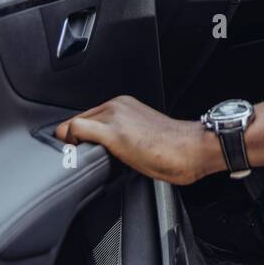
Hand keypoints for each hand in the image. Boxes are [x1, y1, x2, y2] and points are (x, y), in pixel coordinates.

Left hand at [55, 95, 221, 184]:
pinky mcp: (114, 132)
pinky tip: (77, 157)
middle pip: (77, 119)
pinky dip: (70, 143)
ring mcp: (115, 116)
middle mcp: (118, 105)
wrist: (193, 148)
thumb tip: (109, 151)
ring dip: (71, 143)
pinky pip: (76, 130)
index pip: (88, 116)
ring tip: (78, 160)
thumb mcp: (143, 135)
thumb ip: (124, 135)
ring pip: (73, 123)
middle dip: (72, 139)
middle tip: (76, 159)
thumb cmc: (176, 148)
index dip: (78, 136)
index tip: (79, 151)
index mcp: (125, 105)